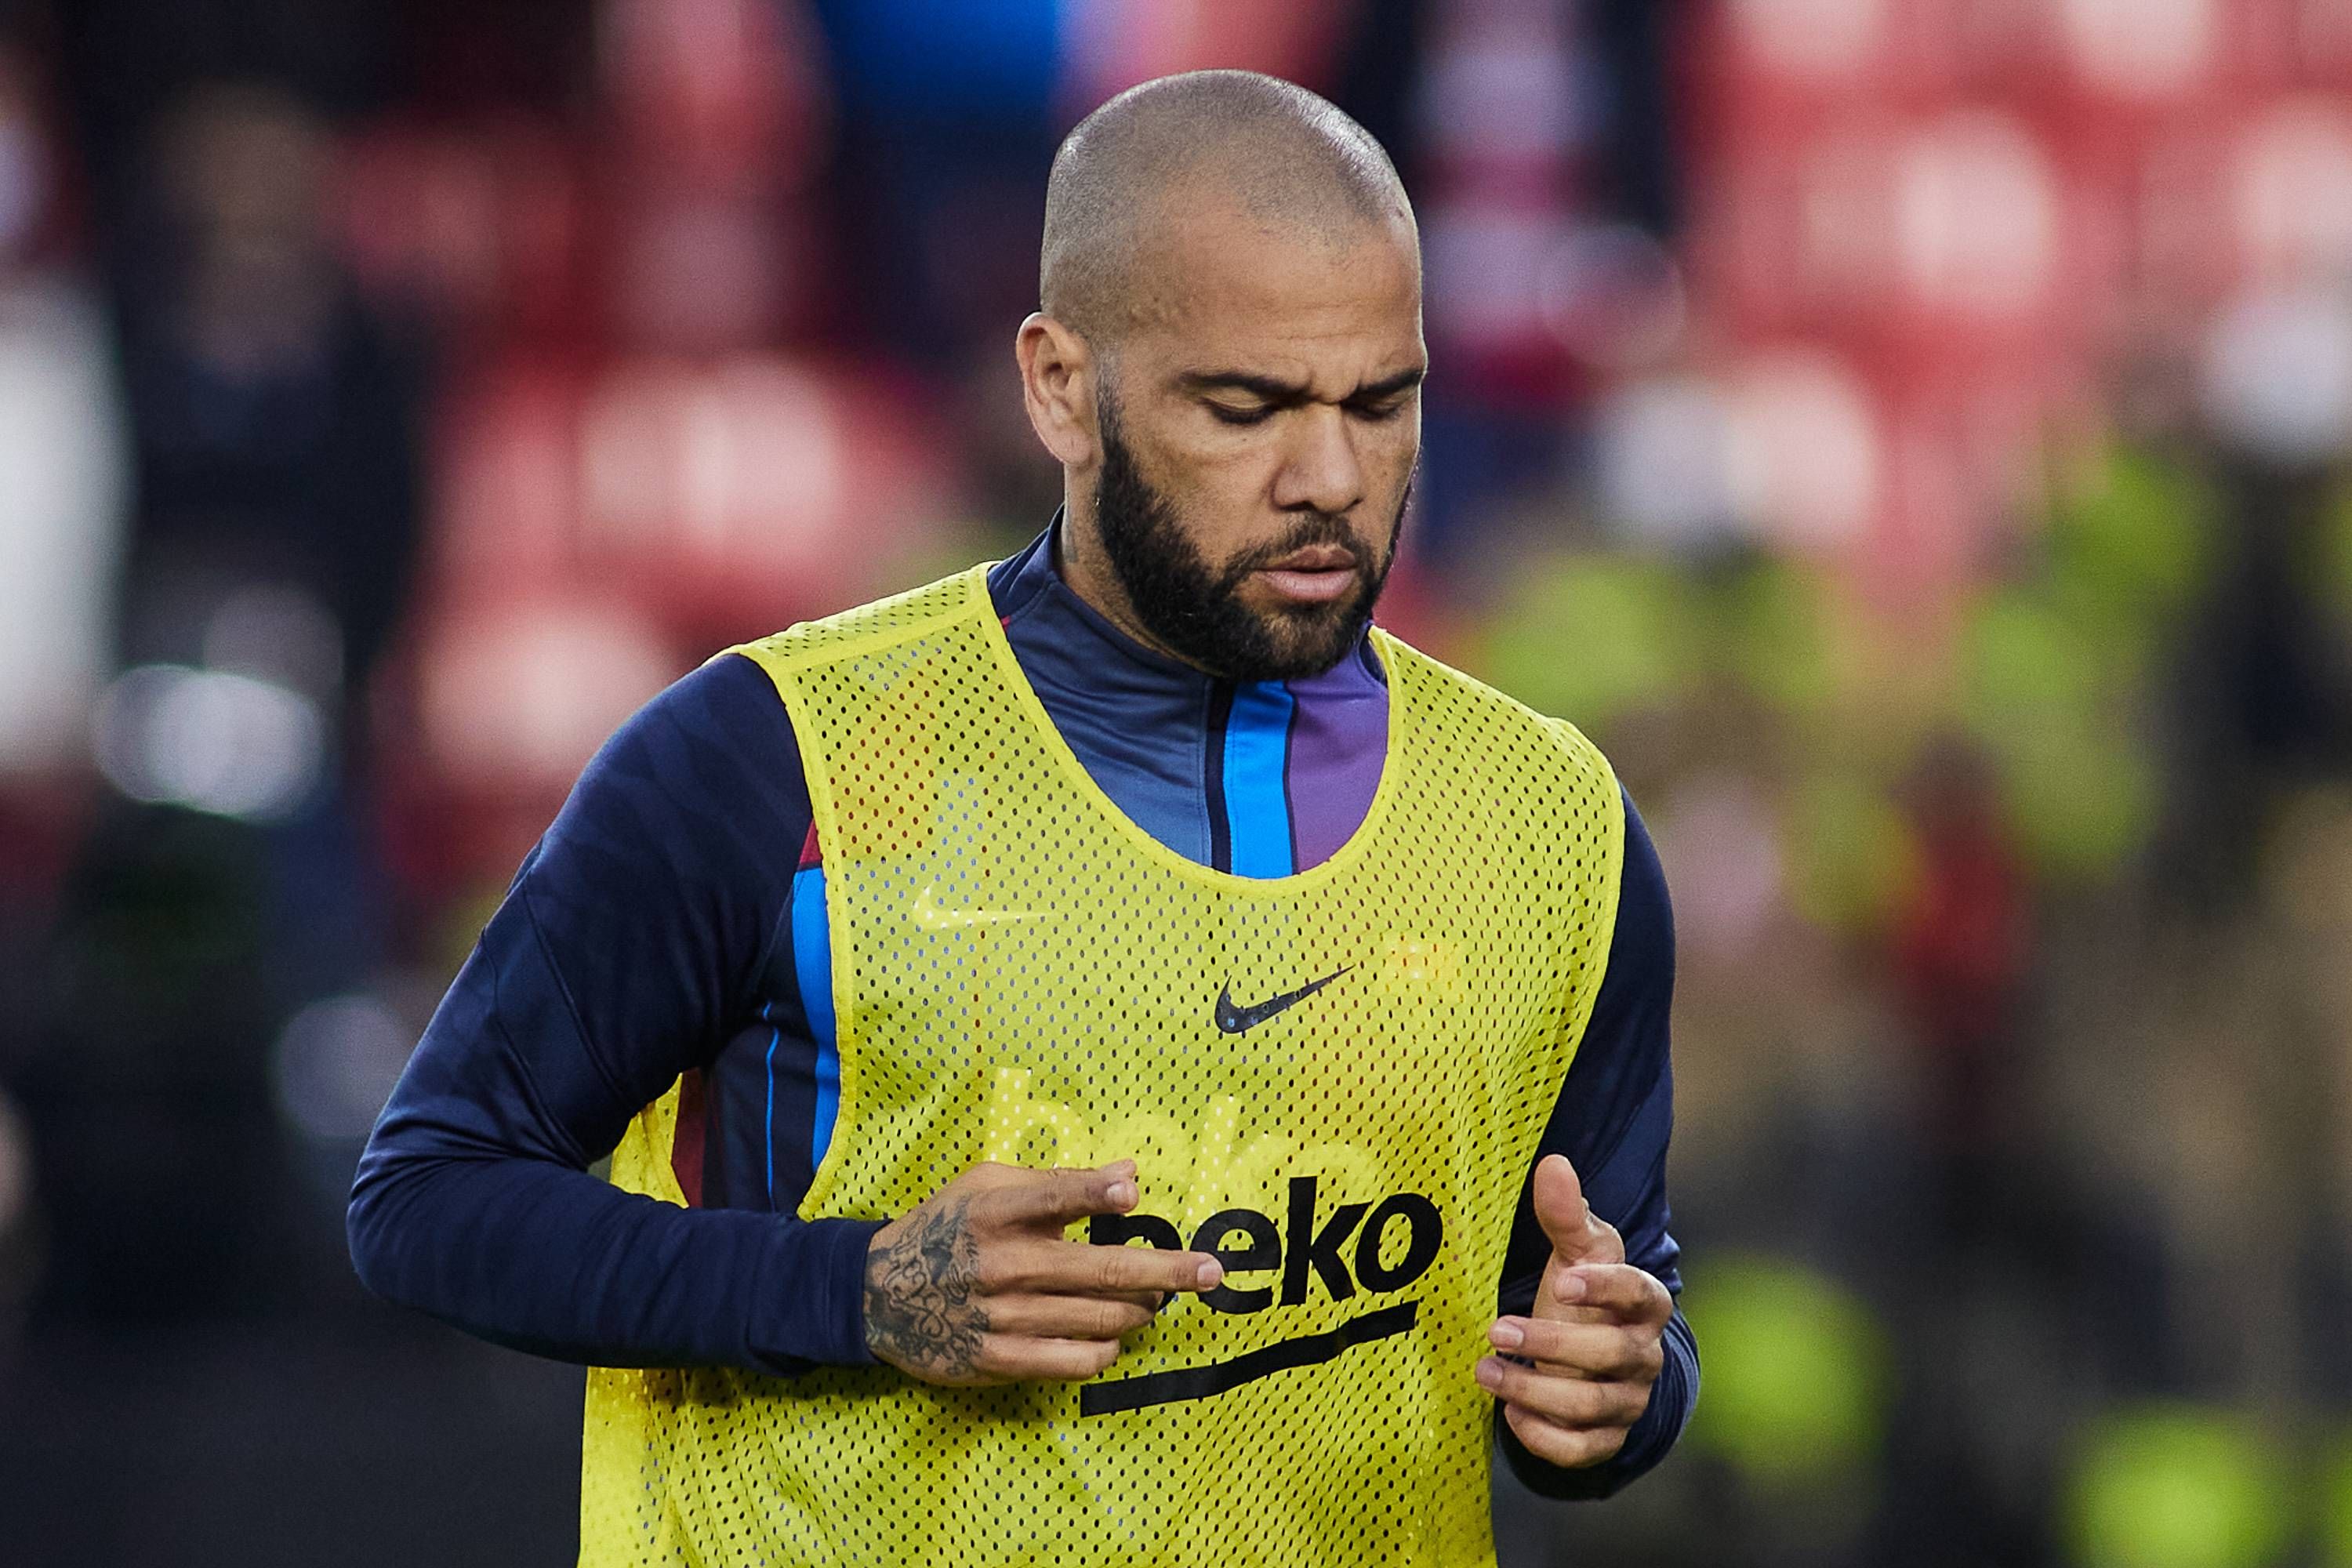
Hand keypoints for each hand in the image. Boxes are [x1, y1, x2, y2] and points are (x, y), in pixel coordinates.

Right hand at [863, 1159, 1223, 1385]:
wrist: (878, 1293)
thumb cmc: (948, 1227)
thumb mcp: (988, 1185)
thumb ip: (1058, 1181)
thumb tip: (1131, 1176)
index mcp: (996, 1211)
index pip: (1053, 1197)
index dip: (1094, 1194)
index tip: (1133, 1192)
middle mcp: (1001, 1264)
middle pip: (1098, 1271)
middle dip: (1164, 1271)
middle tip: (1210, 1272)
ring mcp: (1001, 1318)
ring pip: (1098, 1319)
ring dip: (1141, 1310)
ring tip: (1157, 1300)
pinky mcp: (998, 1360)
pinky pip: (1074, 1361)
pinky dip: (1106, 1347)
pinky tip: (1113, 1334)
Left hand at [1475, 1153, 1672, 1467]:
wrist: (1590, 1357)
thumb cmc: (1580, 1294)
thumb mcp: (1575, 1252)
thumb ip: (1565, 1214)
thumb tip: (1553, 1164)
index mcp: (1645, 1304)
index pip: (1640, 1294)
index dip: (1606, 1289)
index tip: (1562, 1281)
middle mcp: (1644, 1356)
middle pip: (1612, 1356)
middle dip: (1553, 1345)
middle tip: (1496, 1330)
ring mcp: (1628, 1402)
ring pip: (1591, 1406)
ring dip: (1533, 1390)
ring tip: (1485, 1370)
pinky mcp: (1606, 1439)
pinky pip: (1582, 1449)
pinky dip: (1543, 1437)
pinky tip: (1510, 1414)